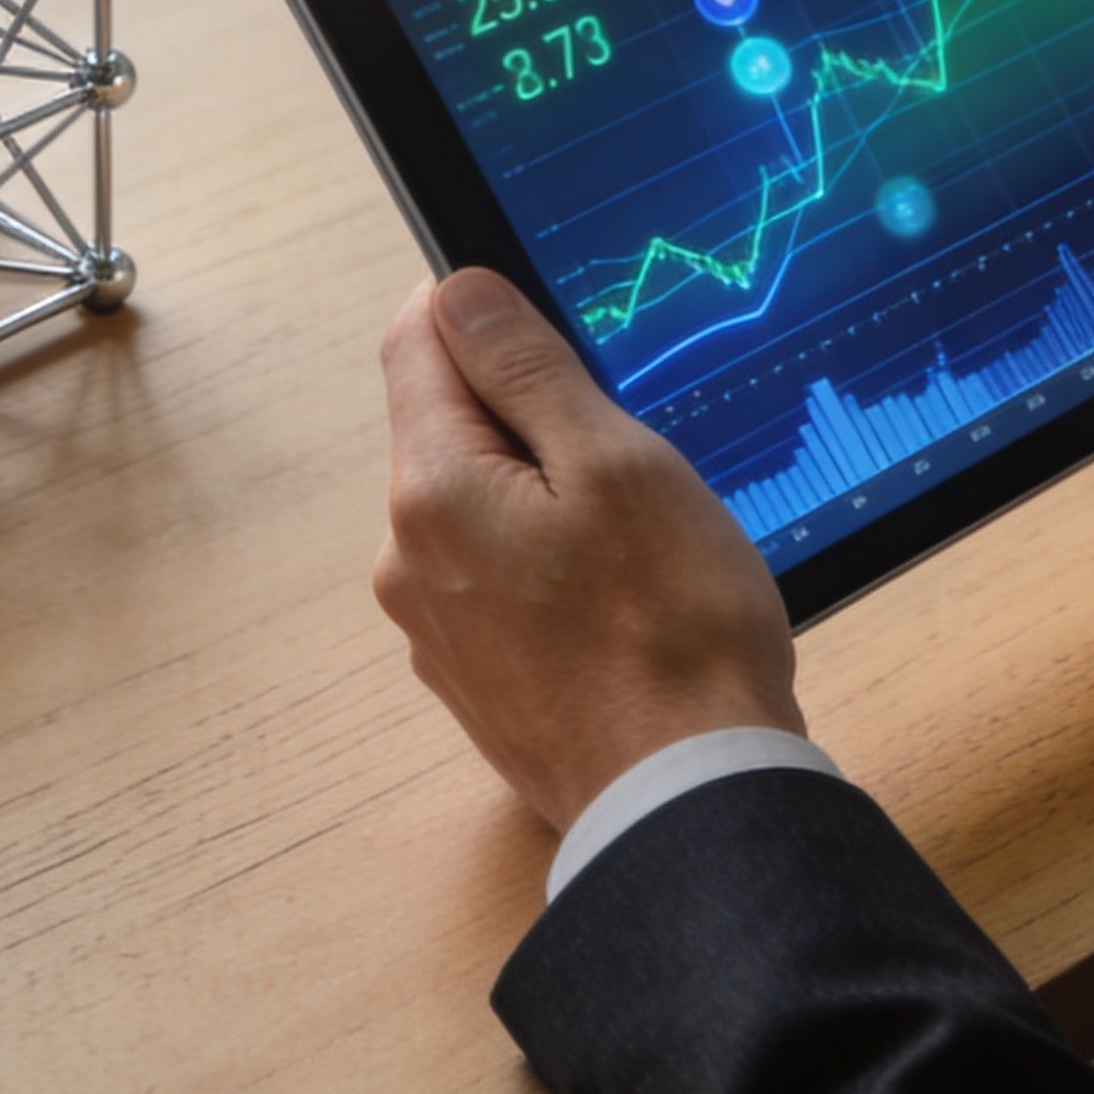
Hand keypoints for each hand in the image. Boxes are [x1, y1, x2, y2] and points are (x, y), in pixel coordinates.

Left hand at [372, 269, 802, 831]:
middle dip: (534, 417)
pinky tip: (624, 601)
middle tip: (631, 455)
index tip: (558, 327)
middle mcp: (408, 561)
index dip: (485, 309)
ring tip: (640, 544)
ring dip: (550, 497)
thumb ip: (525, 368)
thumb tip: (458, 291)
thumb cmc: (671, 634)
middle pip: (451, 427)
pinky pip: (501, 580)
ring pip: (482, 507)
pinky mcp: (478, 680)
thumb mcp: (615, 464)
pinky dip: (554, 567)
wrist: (685, 802)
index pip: (416, 340)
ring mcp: (437, 629)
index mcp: (432, 491)